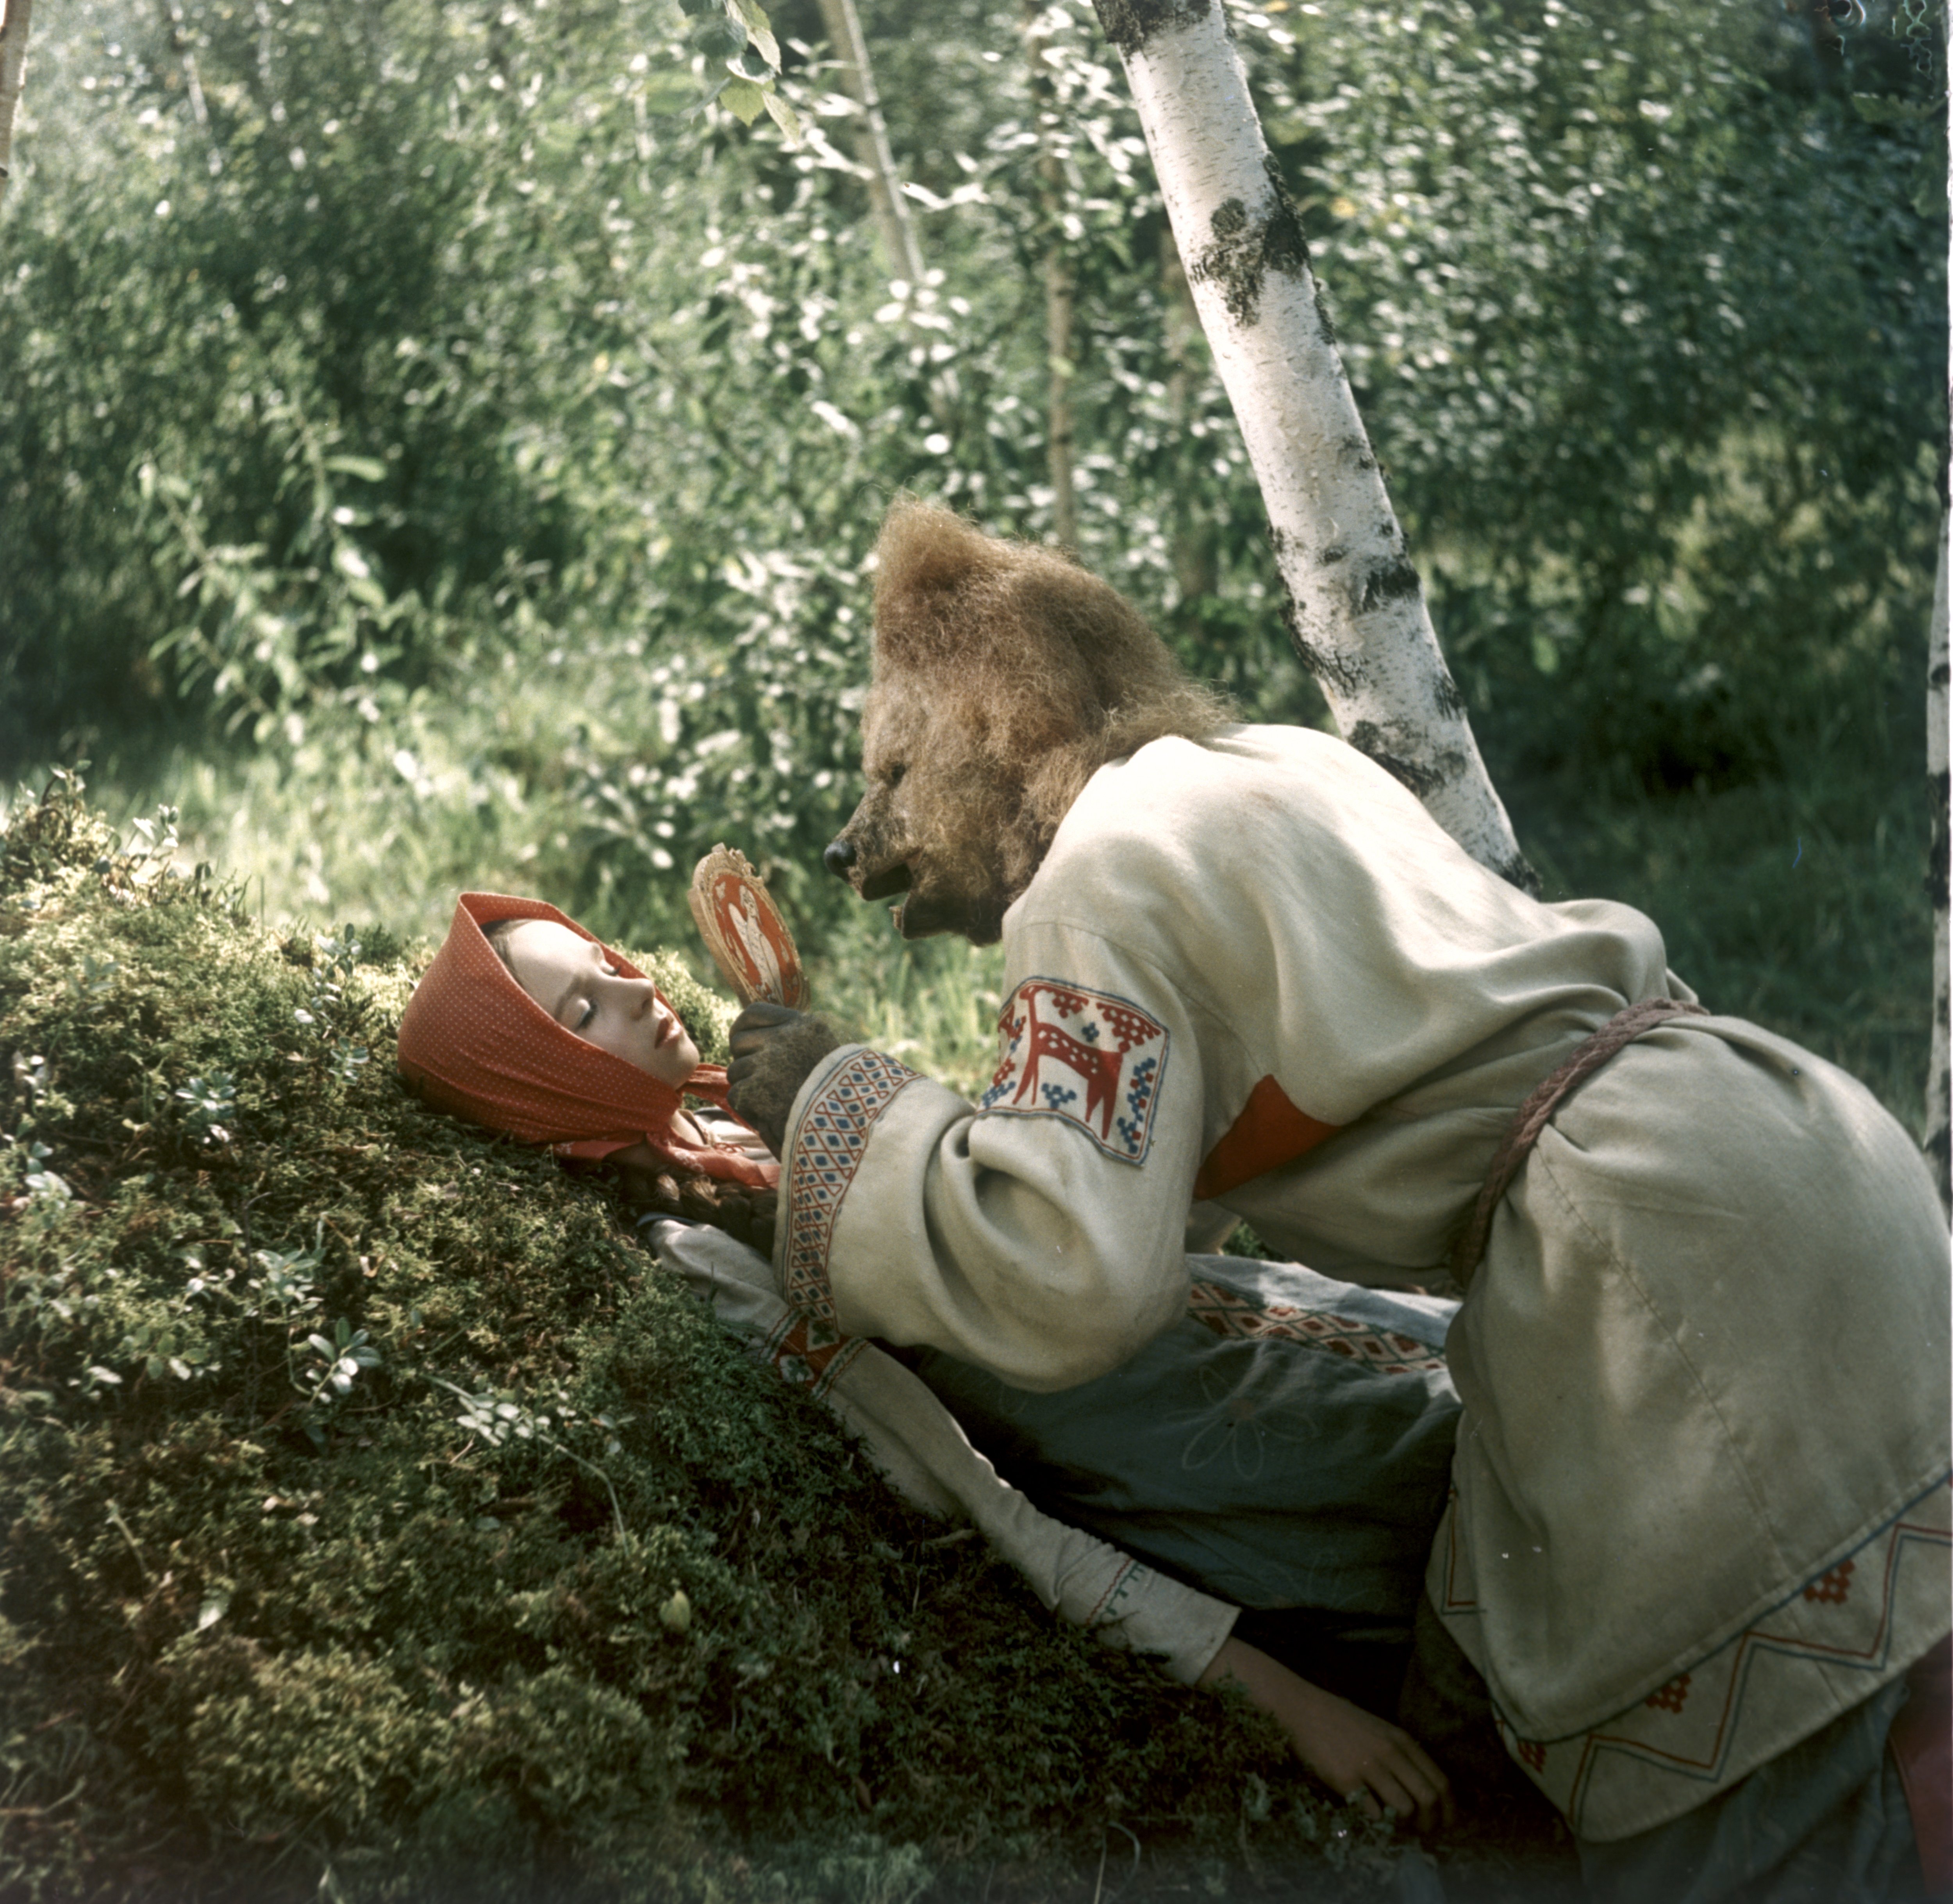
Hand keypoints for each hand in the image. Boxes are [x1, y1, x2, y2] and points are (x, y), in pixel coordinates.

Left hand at [725, 1003, 843, 1157]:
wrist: (852, 1122)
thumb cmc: (842, 1093)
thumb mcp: (827, 1052)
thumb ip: (796, 1040)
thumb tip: (754, 1036)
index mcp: (804, 1025)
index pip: (753, 1013)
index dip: (742, 1029)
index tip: (743, 1043)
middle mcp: (783, 1038)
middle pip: (739, 1042)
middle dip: (745, 1061)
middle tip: (761, 1080)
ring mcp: (768, 1063)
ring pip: (736, 1071)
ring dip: (748, 1088)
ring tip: (772, 1102)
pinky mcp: (757, 1090)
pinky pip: (737, 1095)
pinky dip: (749, 1109)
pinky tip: (769, 1117)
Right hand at [1199, 1637, 1451, 1833]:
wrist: (1301, 1709)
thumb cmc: (1340, 1720)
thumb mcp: (1379, 1729)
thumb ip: (1400, 1754)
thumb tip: (1422, 1789)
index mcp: (1401, 1740)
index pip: (1441, 1781)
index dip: (1449, 1809)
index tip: (1447, 1823)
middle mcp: (1390, 1752)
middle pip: (1429, 1798)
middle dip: (1432, 1823)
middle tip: (1425, 1832)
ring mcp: (1368, 1766)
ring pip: (1406, 1808)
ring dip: (1407, 1826)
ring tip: (1399, 1828)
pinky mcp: (1346, 1780)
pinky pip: (1374, 1813)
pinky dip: (1378, 1823)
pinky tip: (1371, 1818)